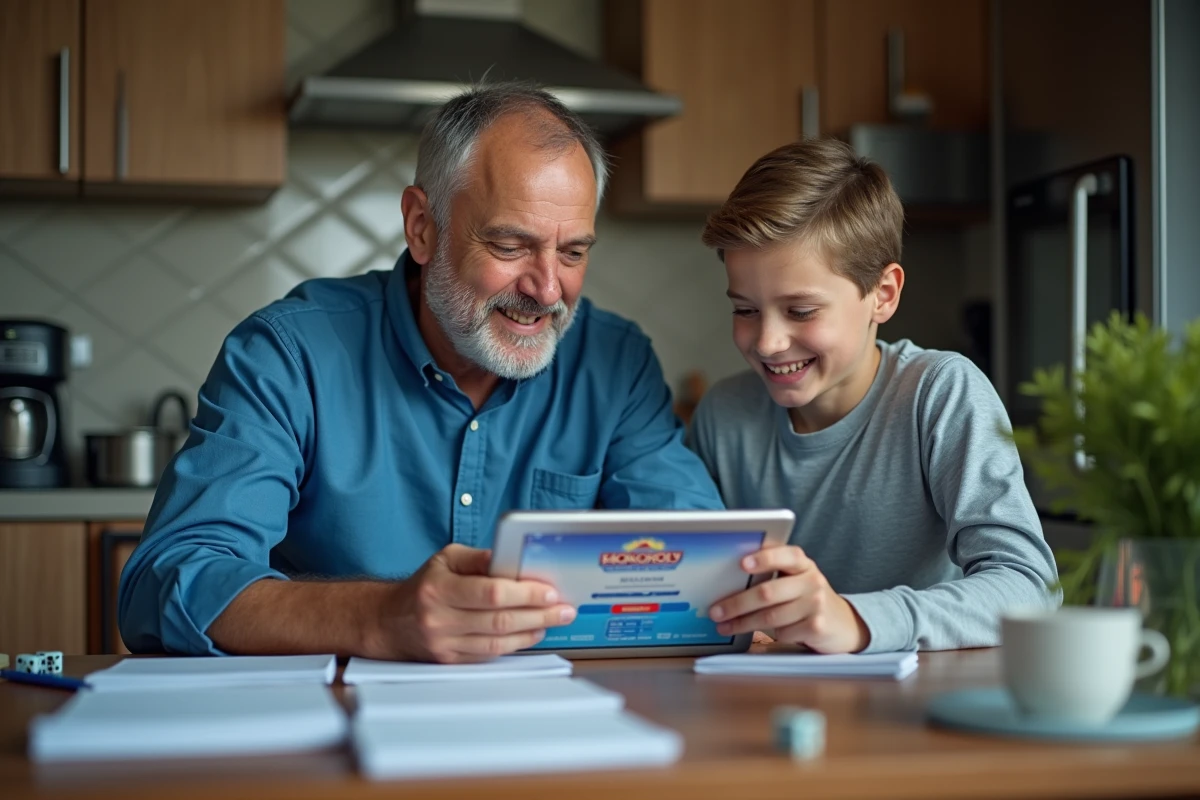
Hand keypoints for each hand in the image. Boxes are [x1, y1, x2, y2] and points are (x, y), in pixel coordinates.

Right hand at [372, 544, 576, 662]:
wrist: (388, 622)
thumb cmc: (423, 586)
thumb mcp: (445, 559)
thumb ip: (479, 559)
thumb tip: (511, 559)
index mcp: (439, 588)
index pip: (490, 593)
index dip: (524, 594)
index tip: (549, 591)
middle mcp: (440, 619)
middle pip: (500, 621)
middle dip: (539, 614)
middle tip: (564, 609)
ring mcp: (445, 644)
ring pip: (497, 643)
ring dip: (532, 631)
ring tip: (555, 620)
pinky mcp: (450, 661)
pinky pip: (489, 655)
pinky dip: (515, 645)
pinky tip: (532, 633)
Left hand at [708, 545, 869, 653]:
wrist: (843, 623)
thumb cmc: (807, 597)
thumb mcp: (796, 579)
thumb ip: (773, 574)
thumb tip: (729, 578)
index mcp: (803, 563)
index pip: (785, 555)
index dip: (764, 558)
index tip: (742, 564)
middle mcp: (812, 581)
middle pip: (768, 592)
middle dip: (737, 603)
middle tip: (716, 611)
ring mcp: (816, 605)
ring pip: (771, 617)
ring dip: (743, 623)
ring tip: (724, 626)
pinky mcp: (818, 627)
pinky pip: (783, 633)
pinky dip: (769, 635)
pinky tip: (762, 634)